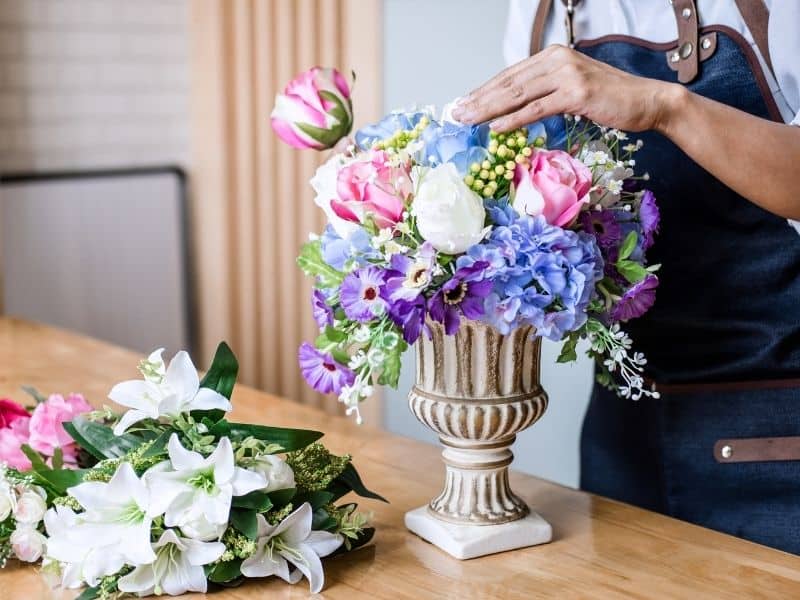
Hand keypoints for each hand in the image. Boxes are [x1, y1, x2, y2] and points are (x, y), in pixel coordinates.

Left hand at [452, 45, 679, 133]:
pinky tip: (496, 127)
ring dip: (489, 109)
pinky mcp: (576, 93)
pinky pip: (537, 108)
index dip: (483, 91)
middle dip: (479, 100)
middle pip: (508, 83)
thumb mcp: (571, 89)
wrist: (646, 101)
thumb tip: (512, 108)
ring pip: (518, 94)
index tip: (463, 104)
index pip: (509, 75)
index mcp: (552, 56)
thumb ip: (544, 92)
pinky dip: (514, 119)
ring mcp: (567, 74)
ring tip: (468, 121)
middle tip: (456, 114)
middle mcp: (557, 60)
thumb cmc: (609, 99)